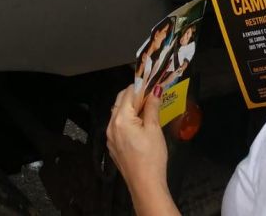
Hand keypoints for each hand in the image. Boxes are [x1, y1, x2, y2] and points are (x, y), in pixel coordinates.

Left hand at [106, 85, 170, 206]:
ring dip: (131, 107)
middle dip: (135, 95)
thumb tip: (155, 90)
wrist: (145, 184)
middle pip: (120, 101)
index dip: (141, 85)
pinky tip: (140, 123)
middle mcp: (111, 126)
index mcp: (121, 119)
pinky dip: (127, 119)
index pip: (128, 93)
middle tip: (151, 93)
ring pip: (118, 113)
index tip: (152, 82)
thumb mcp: (154, 128)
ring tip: (147, 107)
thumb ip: (152, 107)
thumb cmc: (151, 156)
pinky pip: (118, 126)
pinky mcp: (113, 146)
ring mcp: (110, 137)